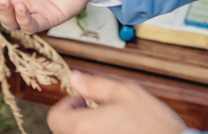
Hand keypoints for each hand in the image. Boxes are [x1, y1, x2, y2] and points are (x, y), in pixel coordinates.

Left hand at [47, 71, 187, 133]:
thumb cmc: (152, 123)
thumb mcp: (125, 92)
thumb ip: (95, 85)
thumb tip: (74, 78)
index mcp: (83, 128)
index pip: (55, 118)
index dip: (66, 105)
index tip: (82, 100)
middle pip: (64, 131)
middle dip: (75, 117)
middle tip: (96, 109)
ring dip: (86, 129)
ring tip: (108, 123)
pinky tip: (115, 133)